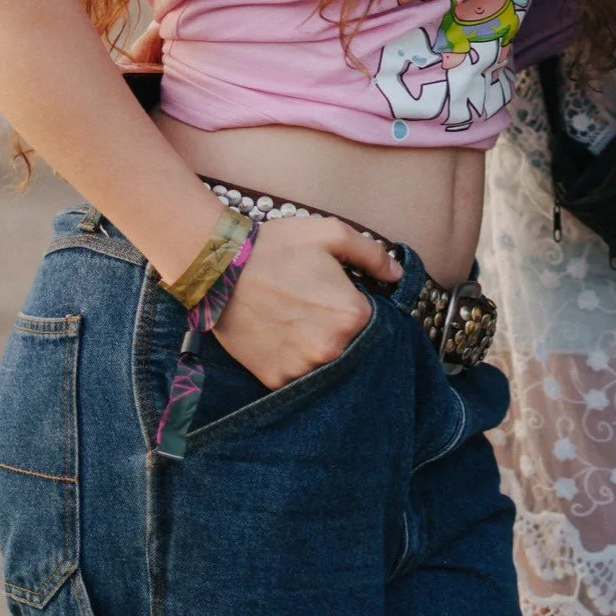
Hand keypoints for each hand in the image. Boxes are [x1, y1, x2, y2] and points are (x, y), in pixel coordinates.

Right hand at [212, 213, 400, 390]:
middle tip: (314, 310)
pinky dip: (294, 362)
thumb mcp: (331, 234)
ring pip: (326, 366)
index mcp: (352, 316)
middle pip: (352, 347)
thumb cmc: (277, 248)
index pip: (374, 321)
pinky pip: (297, 378)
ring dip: (318, 350)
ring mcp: (302, 370)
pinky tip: (280, 339)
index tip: (339, 298)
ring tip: (295, 324)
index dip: (358, 307)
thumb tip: (397, 274)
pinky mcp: (275, 381)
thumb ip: (372, 255)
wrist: (218, 268)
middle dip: (341, 331)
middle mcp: (332, 350)